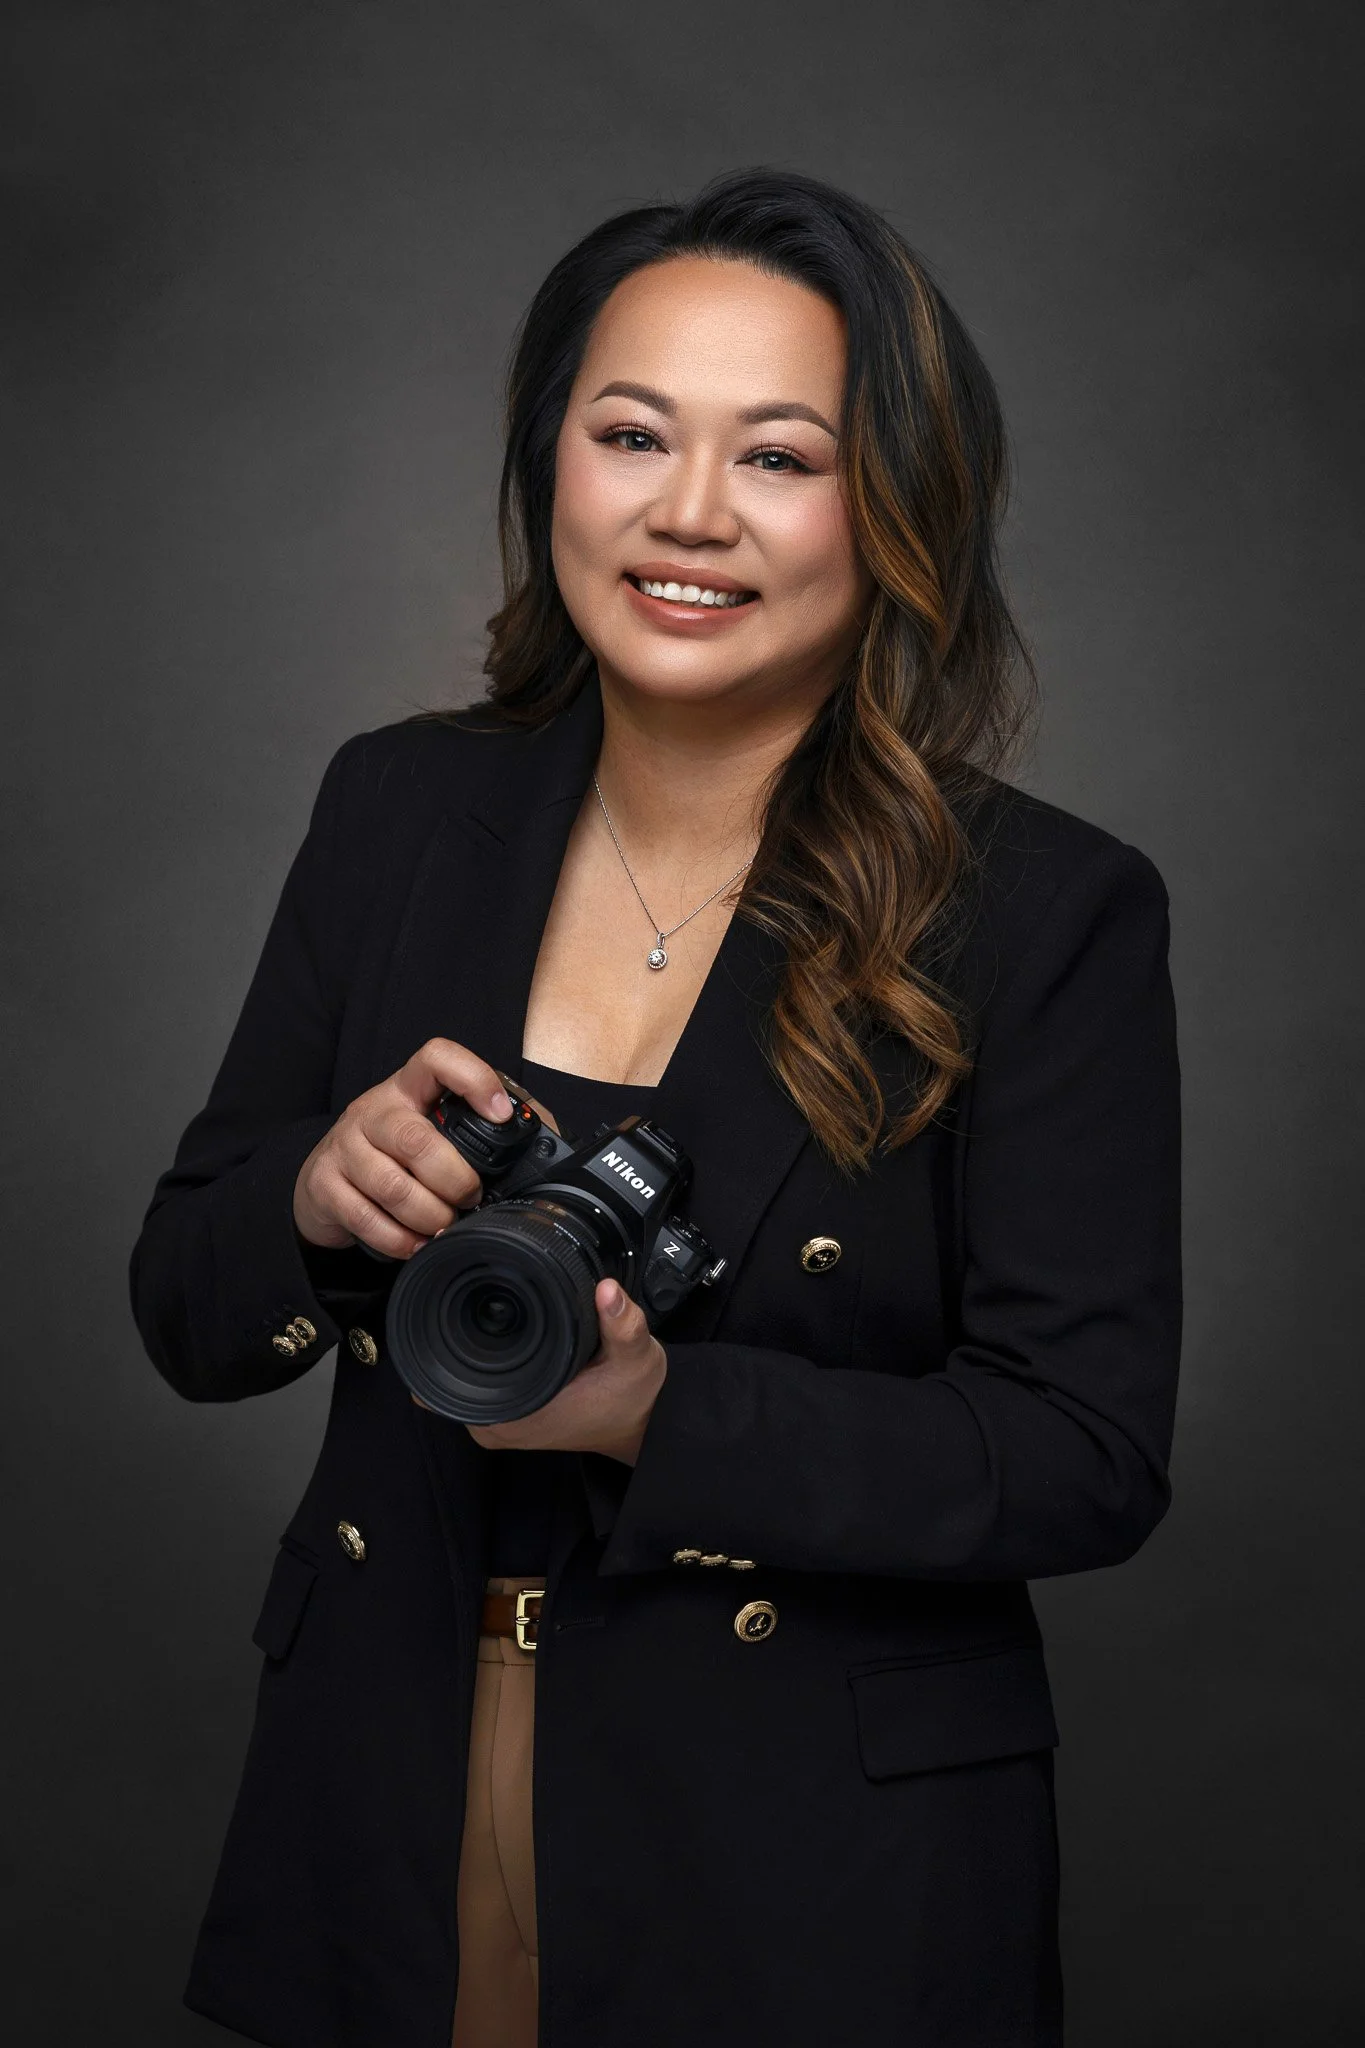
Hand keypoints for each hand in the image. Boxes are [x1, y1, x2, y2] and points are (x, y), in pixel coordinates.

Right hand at [293, 1037, 514, 1258]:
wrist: (323, 1183)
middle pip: (417, 1140)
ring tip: (445, 1225)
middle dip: (455, 1180)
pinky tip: (416, 1243)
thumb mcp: (432, 1129)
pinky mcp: (323, 1185)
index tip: (501, 1114)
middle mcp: (373, 1110)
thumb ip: (480, 1128)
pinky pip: (368, 1219)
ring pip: (393, 1187)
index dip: (473, 1078)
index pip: (436, 1058)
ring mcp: (343, 1146)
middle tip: (470, 1198)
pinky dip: (400, 1240)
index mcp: (408, 1089)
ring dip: (431, 1216)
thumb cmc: (394, 1155)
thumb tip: (541, 1134)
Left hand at [412, 1277, 667, 1465]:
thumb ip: (623, 1325)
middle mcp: (496, 1424)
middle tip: (460, 1277)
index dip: (442, 1329)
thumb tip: (606, 1290)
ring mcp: (497, 1421)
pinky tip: (486, 1324)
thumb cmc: (634, 1398)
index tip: (446, 1287)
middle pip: (443, 1369)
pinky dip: (475, 1353)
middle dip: (448, 1326)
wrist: (644, 1424)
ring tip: (470, 1292)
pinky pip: (471, 1381)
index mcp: (516, 1414)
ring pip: (454, 1374)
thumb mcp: (636, 1359)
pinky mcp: (506, 1412)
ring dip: (460, 1339)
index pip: (448, 1373)